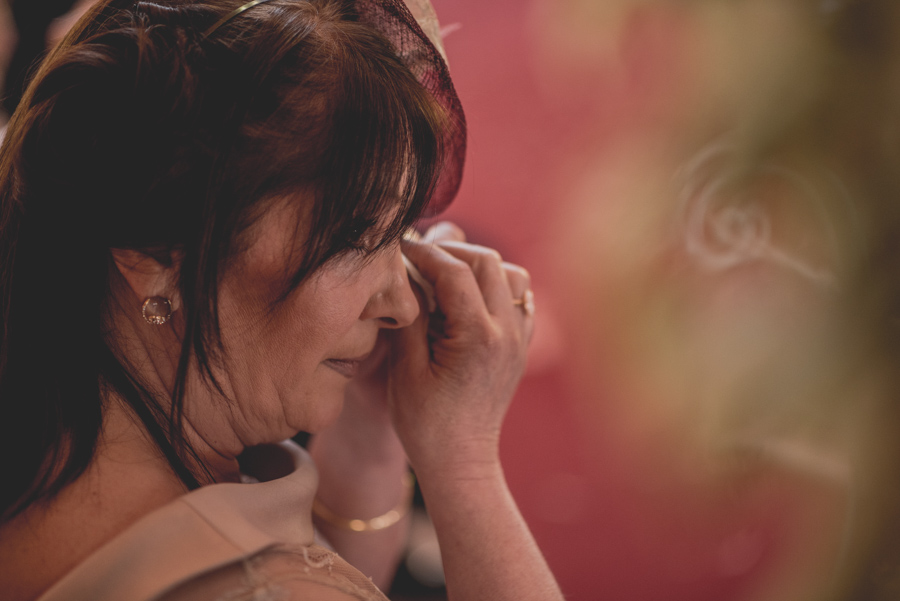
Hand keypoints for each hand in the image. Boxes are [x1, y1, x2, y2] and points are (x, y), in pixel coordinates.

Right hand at [387, 222, 533, 477]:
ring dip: (477, 267)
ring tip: (445, 278)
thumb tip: (405, 273)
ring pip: (510, 275)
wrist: (460, 462)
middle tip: (419, 260)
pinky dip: (495, 287)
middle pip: (487, 262)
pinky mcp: (521, 346)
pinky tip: (467, 300)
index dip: (423, 253)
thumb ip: (409, 315)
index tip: (399, 249)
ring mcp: (519, 339)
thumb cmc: (425, 423)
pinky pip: (519, 298)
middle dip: (450, 253)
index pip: (454, 271)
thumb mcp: (404, 370)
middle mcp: (507, 333)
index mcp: (478, 338)